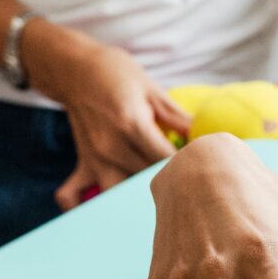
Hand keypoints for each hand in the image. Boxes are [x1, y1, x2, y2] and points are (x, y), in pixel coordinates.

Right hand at [28, 24, 189, 209]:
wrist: (74, 68)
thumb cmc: (116, 73)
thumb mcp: (151, 89)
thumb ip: (178, 117)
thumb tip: (204, 136)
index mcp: (132, 125)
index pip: (167, 159)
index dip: (188, 163)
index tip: (201, 163)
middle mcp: (112, 147)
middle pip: (148, 179)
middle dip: (170, 181)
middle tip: (187, 179)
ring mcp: (95, 158)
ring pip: (119, 195)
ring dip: (136, 198)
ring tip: (154, 195)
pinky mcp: (83, 163)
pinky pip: (73, 196)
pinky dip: (83, 206)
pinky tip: (103, 209)